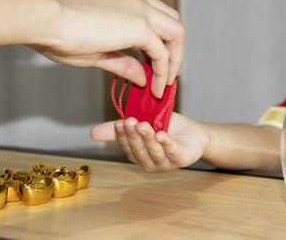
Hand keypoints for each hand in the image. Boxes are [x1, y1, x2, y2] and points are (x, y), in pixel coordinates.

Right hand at [31, 0, 183, 97]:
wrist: (45, 22)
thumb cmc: (59, 32)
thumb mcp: (98, 51)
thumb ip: (124, 62)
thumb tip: (142, 76)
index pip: (155, 14)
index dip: (161, 39)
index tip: (157, 61)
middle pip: (171, 21)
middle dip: (174, 49)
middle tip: (168, 72)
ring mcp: (139, 7)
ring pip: (176, 32)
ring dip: (174, 60)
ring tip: (165, 83)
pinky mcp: (139, 25)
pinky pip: (162, 51)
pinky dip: (164, 71)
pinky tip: (156, 87)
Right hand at [90, 113, 208, 171]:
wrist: (193, 133)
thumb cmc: (166, 128)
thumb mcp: (141, 122)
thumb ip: (119, 129)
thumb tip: (92, 134)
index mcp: (139, 155)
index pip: (126, 147)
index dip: (122, 136)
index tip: (119, 123)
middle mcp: (150, 162)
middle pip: (139, 151)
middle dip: (133, 137)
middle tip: (129, 122)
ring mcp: (166, 163)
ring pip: (154, 152)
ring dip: (147, 139)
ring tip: (143, 125)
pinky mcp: (182, 160)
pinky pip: (173, 153)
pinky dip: (167, 145)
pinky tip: (162, 135)